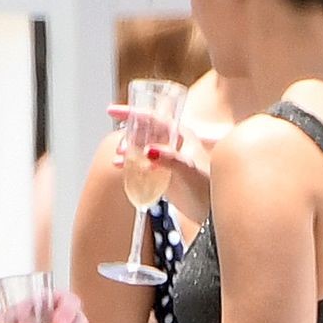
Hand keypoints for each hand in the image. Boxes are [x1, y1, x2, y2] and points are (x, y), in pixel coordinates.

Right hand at [109, 104, 213, 221]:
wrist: (210, 211)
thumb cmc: (205, 187)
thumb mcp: (187, 170)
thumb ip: (169, 159)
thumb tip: (147, 151)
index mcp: (180, 134)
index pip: (152, 117)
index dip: (132, 112)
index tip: (112, 111)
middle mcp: (171, 143)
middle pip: (143, 131)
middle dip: (128, 135)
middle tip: (120, 147)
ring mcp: (166, 158)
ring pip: (140, 147)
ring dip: (128, 150)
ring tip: (119, 158)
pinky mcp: (162, 173)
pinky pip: (141, 163)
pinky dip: (130, 164)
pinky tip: (120, 167)